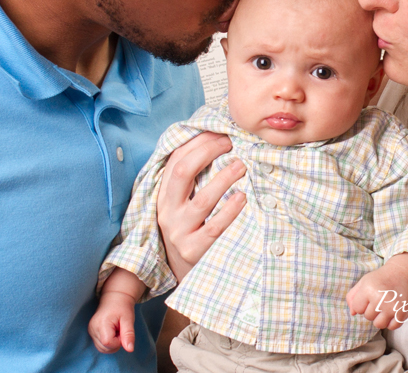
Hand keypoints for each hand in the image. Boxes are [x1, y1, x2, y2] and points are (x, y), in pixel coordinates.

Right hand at [89, 290, 137, 352]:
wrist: (114, 298)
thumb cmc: (122, 307)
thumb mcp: (128, 319)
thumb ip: (129, 335)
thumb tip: (130, 350)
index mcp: (101, 323)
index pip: (108, 343)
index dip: (118, 341)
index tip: (122, 331)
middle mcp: (93, 328)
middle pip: (105, 348)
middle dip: (116, 343)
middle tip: (120, 329)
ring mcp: (91, 330)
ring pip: (102, 348)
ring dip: (112, 343)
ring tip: (116, 330)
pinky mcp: (91, 332)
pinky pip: (100, 345)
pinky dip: (108, 342)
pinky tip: (112, 332)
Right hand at [156, 132, 246, 280]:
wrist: (184, 273)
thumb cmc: (191, 228)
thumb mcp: (183, 203)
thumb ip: (194, 178)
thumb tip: (216, 140)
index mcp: (164, 195)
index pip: (176, 160)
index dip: (199, 143)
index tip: (221, 134)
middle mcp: (168, 211)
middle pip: (183, 172)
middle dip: (208, 152)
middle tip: (231, 144)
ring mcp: (179, 232)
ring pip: (202, 200)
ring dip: (224, 178)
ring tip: (242, 166)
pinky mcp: (194, 251)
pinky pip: (214, 228)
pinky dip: (230, 211)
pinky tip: (243, 198)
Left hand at [346, 253, 407, 329]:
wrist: (402, 274)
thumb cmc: (380, 279)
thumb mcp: (363, 282)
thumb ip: (352, 297)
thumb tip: (352, 313)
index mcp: (368, 289)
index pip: (357, 309)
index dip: (361, 304)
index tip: (368, 297)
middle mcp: (380, 299)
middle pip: (368, 317)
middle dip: (371, 310)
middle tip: (379, 299)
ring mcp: (392, 307)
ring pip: (379, 324)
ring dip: (380, 318)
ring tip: (384, 307)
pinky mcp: (402, 313)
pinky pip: (392, 327)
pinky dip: (391, 322)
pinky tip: (392, 312)